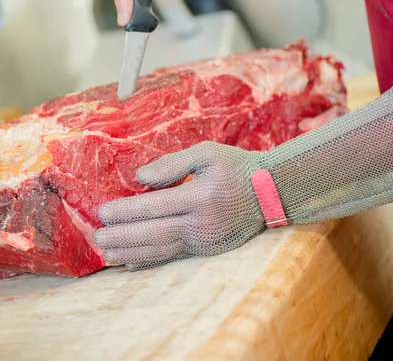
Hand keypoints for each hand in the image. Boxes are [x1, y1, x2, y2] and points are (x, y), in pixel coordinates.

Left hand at [94, 142, 264, 270]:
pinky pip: (174, 257)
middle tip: (97, 237)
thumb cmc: (236, 167)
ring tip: (107, 254)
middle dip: (122, 236)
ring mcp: (205, 241)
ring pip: (161, 249)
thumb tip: (140, 178)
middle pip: (153, 233)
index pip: (155, 206)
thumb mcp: (207, 153)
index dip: (127, 211)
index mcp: (200, 196)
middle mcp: (201, 223)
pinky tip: (133, 264)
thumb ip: (173, 164)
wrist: (270, 191)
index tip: (103, 212)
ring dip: (131, 253)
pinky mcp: (208, 250)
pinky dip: (151, 261)